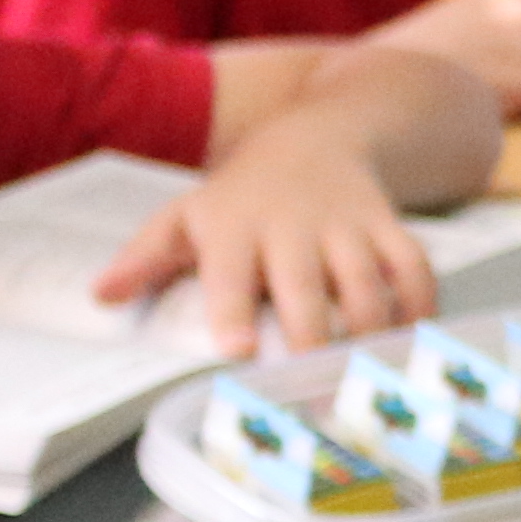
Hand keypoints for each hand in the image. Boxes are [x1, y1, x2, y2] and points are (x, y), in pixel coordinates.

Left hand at [98, 117, 437, 355]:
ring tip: (360, 377)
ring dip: (368, 332)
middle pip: (305, 283)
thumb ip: (145, 258)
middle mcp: (293, 223)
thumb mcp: (186, 216)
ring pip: (368, 280)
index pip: (230, 270)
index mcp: (233, 225)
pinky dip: (420, 307)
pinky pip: (415, 267)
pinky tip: (410, 342)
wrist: (316, 136)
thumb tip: (100, 297)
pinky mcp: (389, 225)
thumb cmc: (240, 195)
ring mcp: (347, 223)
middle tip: (310, 385)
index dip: (234, 309)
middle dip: (311, 334)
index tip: (238, 349)